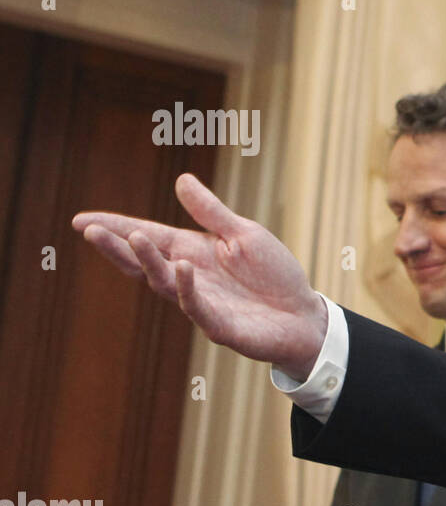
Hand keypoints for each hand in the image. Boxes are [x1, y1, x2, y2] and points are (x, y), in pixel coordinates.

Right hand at [72, 174, 327, 380]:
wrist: (304, 316)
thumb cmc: (274, 276)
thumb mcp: (245, 234)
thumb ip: (211, 212)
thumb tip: (181, 180)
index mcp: (193, 252)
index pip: (149, 237)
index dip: (117, 228)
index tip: (82, 220)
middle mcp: (190, 277)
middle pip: (145, 261)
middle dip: (117, 246)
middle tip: (89, 230)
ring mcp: (202, 303)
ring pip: (165, 282)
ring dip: (148, 261)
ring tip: (132, 238)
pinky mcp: (220, 326)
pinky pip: (198, 307)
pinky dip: (187, 288)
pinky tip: (182, 267)